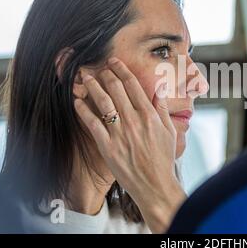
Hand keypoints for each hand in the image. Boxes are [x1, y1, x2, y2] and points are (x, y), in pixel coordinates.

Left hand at [74, 57, 185, 232]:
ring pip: (102, 102)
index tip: (114, 62)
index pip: (133, 86)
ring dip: (92, 86)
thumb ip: (162, 109)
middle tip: (97, 67)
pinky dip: (83, 110)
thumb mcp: (169, 131)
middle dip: (105, 74)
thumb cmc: (163, 159)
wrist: (155, 185)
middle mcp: (134, 121)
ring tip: (85, 77)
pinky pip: (92, 123)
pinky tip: (77, 101)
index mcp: (150, 116)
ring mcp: (119, 133)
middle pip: (116, 89)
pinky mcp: (107, 146)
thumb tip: (159, 89)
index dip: (122, 70)